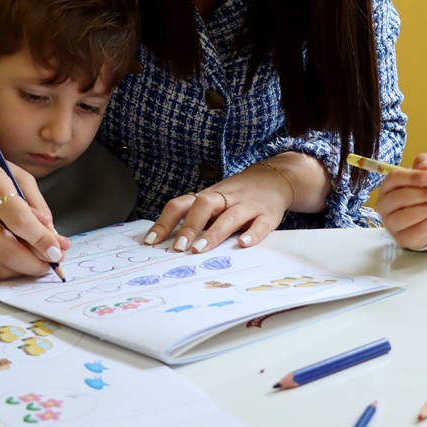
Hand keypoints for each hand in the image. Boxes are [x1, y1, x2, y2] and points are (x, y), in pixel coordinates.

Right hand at [0, 117, 67, 278]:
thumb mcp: (18, 177)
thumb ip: (37, 205)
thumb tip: (52, 236)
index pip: (21, 221)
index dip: (41, 240)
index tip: (58, 252)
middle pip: (8, 251)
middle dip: (35, 264)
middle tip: (52, 264)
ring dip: (22, 270)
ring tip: (37, 265)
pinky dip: (3, 270)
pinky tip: (15, 263)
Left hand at [144, 154, 327, 252]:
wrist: (274, 178)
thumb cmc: (237, 195)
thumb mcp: (214, 201)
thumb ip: (195, 217)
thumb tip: (166, 242)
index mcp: (209, 196)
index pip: (182, 204)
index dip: (165, 222)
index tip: (151, 241)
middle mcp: (226, 198)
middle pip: (204, 204)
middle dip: (189, 226)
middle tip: (178, 247)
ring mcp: (248, 205)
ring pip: (231, 215)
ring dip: (215, 232)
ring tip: (201, 249)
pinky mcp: (268, 214)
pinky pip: (261, 224)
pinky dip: (253, 234)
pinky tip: (243, 244)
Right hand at [375, 153, 426, 249]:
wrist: (425, 218)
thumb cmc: (421, 193)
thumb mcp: (424, 175)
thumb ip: (425, 165)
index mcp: (387, 186)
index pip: (394, 178)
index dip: (412, 177)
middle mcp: (384, 205)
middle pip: (398, 198)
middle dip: (421, 195)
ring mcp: (390, 223)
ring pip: (403, 217)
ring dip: (423, 210)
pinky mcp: (401, 237)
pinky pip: (413, 232)